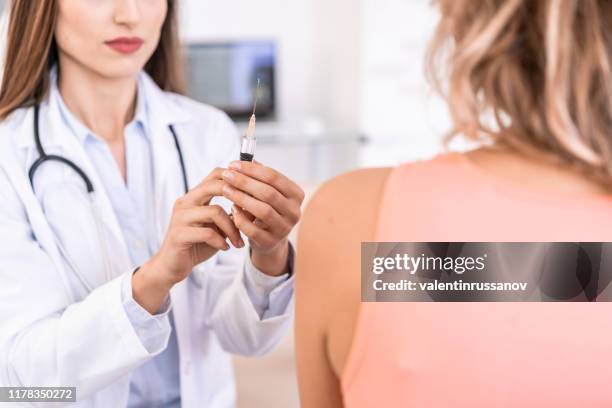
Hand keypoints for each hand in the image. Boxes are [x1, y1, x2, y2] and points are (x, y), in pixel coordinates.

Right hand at [133, 167, 243, 312]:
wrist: (172, 266)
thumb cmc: (197, 244)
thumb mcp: (217, 227)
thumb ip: (231, 215)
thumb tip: (255, 206)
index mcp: (194, 197)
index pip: (215, 174)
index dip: (236, 178)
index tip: (254, 190)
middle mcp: (185, 202)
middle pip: (213, 186)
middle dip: (236, 197)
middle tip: (250, 212)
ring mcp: (181, 217)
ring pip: (215, 211)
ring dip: (232, 229)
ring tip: (238, 241)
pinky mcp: (179, 234)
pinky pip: (207, 233)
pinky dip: (221, 241)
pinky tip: (225, 248)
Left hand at [221, 160, 304, 275]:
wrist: (270, 240)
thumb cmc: (267, 209)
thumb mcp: (267, 192)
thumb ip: (259, 176)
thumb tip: (245, 160)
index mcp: (296, 194)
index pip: (274, 177)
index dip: (252, 169)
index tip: (233, 164)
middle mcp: (294, 212)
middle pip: (268, 192)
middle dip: (244, 182)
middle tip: (226, 175)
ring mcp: (284, 228)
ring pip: (262, 210)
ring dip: (241, 198)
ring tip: (225, 190)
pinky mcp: (271, 242)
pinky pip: (253, 230)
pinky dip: (240, 219)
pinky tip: (231, 209)